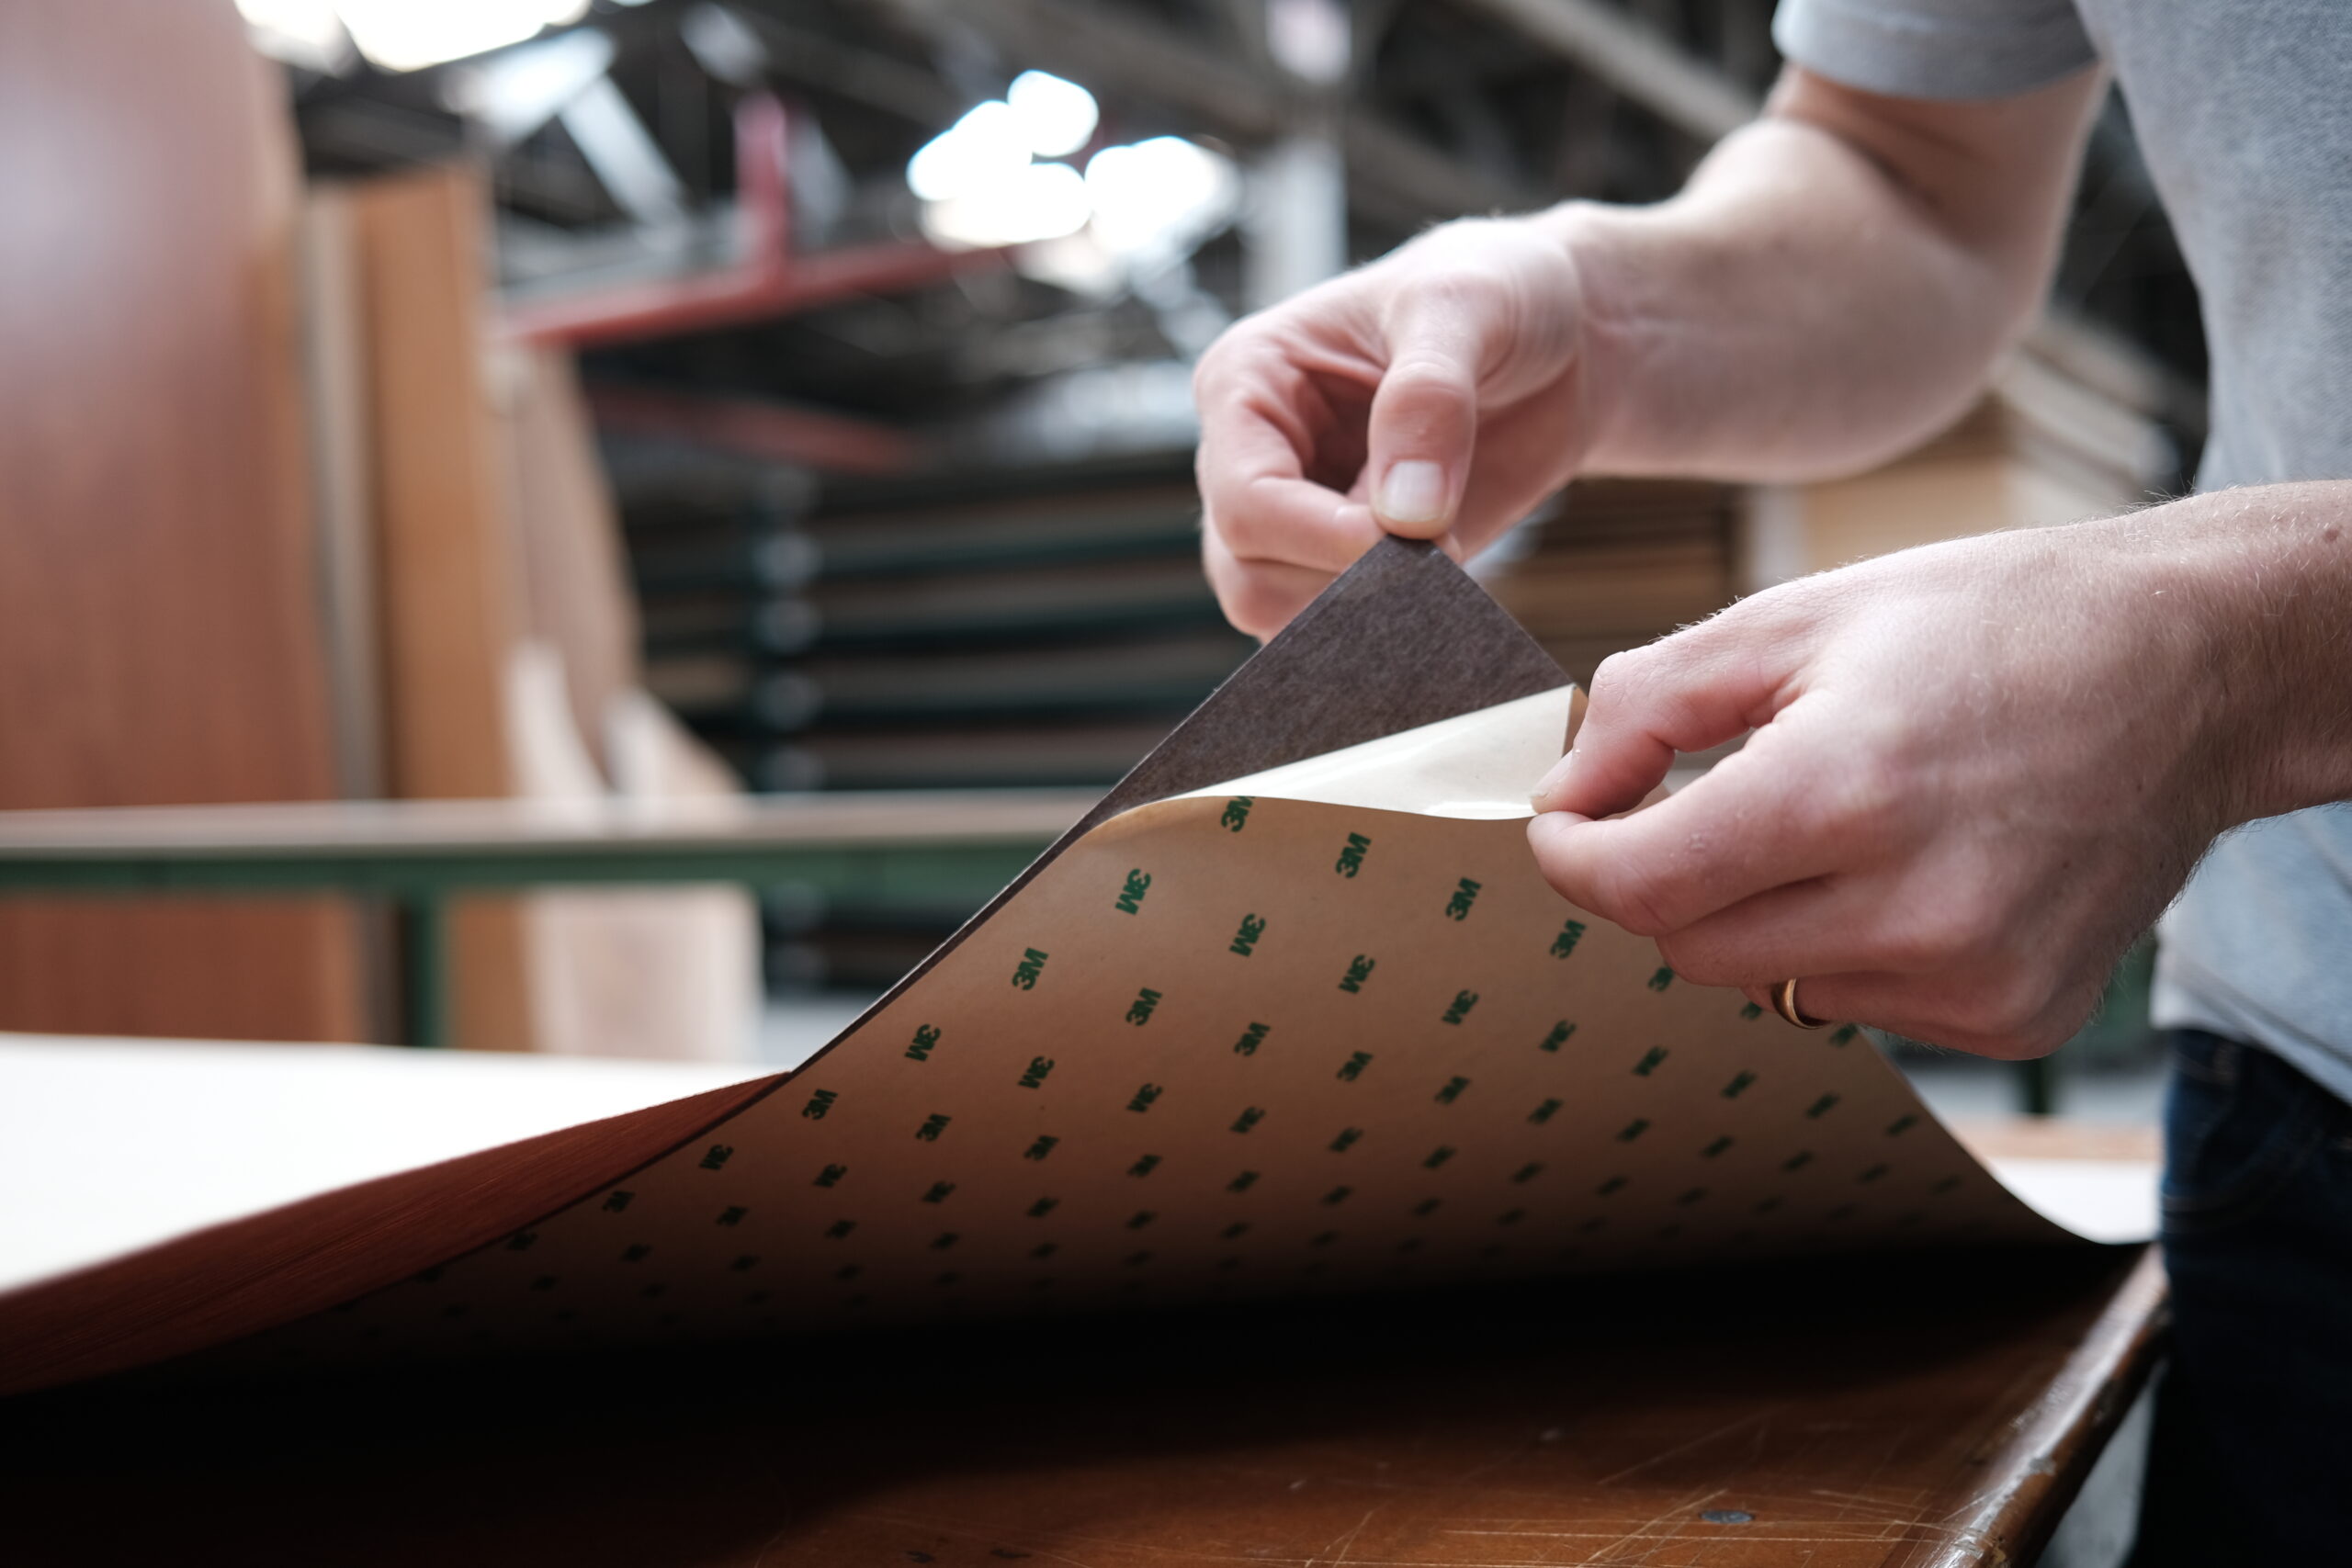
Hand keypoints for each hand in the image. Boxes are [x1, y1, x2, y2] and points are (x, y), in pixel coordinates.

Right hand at [1191, 216, 1589, 635]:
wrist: (1567, 342)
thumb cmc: (1499, 294)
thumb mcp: (1464, 306)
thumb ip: (1428, 399)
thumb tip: (1404, 517)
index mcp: (1247, 382)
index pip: (1245, 498)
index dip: (1322, 537)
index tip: (1415, 539)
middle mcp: (1254, 458)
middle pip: (1248, 575)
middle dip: (1346, 584)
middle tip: (1446, 551)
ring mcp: (1297, 521)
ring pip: (1280, 618)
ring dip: (1369, 618)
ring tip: (1453, 566)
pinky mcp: (1349, 568)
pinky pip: (1339, 637)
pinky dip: (1392, 638)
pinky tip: (1451, 606)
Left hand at [1525, 516, 2239, 1057]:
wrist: (2192, 667)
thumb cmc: (1987, 624)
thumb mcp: (1796, 615)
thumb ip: (1648, 705)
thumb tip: (1562, 798)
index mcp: (1843, 790)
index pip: (1637, 888)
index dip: (1574, 857)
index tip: (1568, 825)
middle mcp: (1913, 907)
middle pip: (1688, 948)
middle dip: (1671, 877)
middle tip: (1718, 797)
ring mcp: (1974, 978)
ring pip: (1768, 985)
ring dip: (1763, 913)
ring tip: (1847, 818)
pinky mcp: (2016, 1019)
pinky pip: (1858, 1006)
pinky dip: (1849, 947)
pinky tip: (1917, 867)